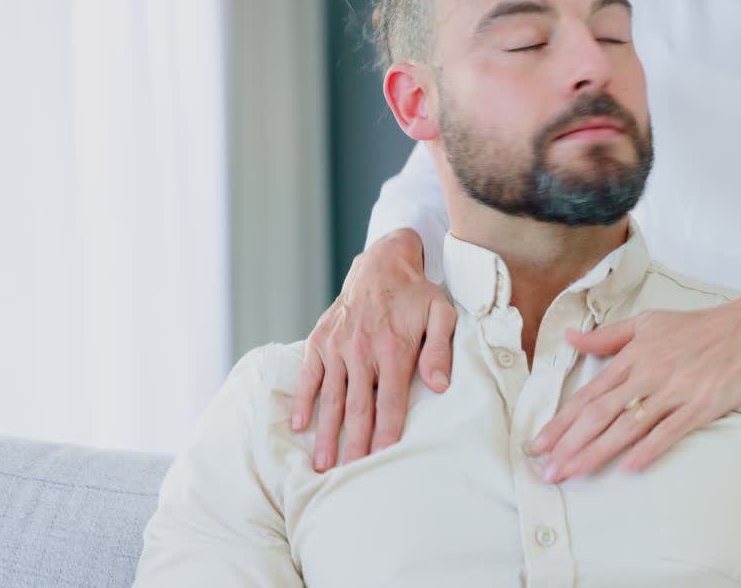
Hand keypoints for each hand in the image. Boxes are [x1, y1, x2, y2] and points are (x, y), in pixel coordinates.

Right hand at [292, 228, 457, 471]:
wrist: (382, 264)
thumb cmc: (417, 295)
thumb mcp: (441, 314)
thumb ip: (440, 350)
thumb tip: (440, 386)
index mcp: (394, 348)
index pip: (390, 400)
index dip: (387, 432)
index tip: (383, 459)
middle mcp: (362, 350)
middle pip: (359, 407)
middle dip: (354, 444)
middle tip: (349, 477)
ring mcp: (338, 346)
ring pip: (332, 397)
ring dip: (326, 433)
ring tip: (323, 465)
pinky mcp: (320, 341)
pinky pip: (309, 376)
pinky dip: (303, 401)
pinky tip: (299, 427)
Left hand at [529, 285, 740, 481]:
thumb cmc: (698, 326)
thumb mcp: (647, 322)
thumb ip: (607, 336)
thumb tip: (570, 338)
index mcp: (633, 356)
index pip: (589, 394)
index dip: (562, 420)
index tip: (539, 443)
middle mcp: (647, 373)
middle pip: (600, 413)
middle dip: (570, 443)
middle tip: (547, 470)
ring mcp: (674, 390)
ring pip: (628, 425)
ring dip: (598, 451)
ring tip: (574, 472)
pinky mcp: (701, 405)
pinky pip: (670, 430)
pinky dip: (649, 448)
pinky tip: (629, 467)